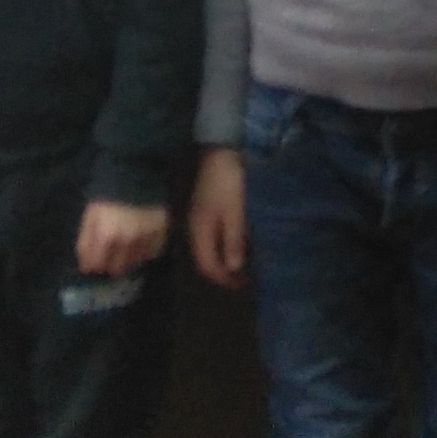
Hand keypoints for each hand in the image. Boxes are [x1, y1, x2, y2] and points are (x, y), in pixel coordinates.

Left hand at [76, 198, 170, 276]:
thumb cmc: (108, 189)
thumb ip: (86, 239)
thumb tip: (85, 263)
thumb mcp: (91, 212)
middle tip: (109, 257)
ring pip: (135, 262)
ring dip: (128, 259)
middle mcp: (126, 241)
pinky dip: (146, 252)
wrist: (136, 168)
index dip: (92, 264)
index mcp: (105, 235)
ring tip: (125, 251)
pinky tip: (141, 245)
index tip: (92, 262)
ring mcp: (145, 237)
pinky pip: (153, 252)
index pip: (96, 263)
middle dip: (110, 264)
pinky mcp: (161, 231)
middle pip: (117, 267)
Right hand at [188, 150, 247, 288]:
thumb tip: (233, 269)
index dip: (223, 278)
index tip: (241, 285)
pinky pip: (210, 237)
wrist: (218, 152)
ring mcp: (197, 219)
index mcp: (199, 232)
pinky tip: (234, 244)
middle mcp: (194, 228)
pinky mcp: (204, 211)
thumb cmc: (227, 183)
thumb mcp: (234, 213)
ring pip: (207, 248)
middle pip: (204, 259)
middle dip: (222, 272)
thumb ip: (233, 241)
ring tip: (240, 265)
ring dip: (222, 259)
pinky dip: (221, 246)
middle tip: (242, 279)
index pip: (207, 265)